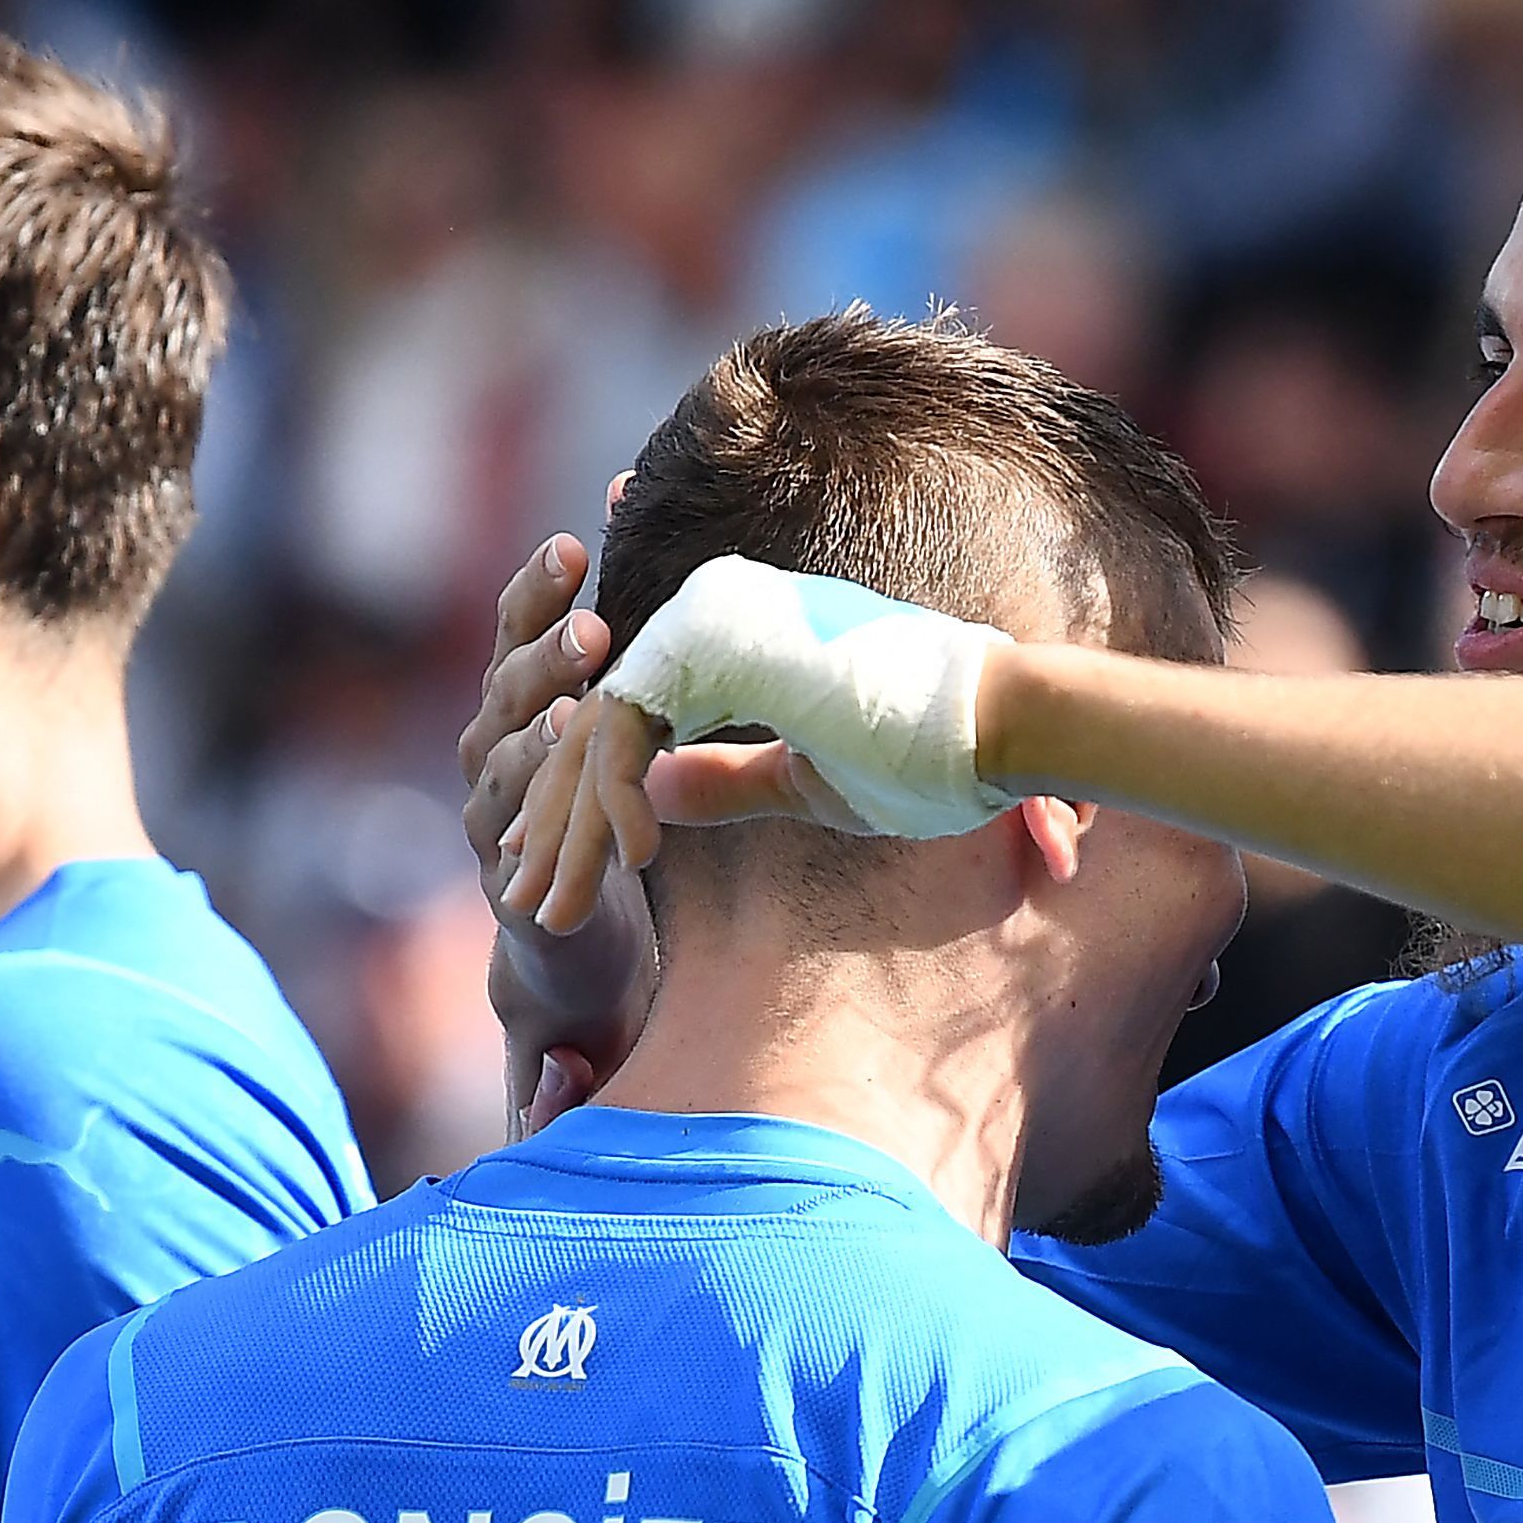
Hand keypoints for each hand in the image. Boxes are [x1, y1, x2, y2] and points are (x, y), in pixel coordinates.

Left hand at [458, 532, 649, 1124]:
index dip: (537, 780)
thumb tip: (543, 1122)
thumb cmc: (592, 983)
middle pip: (499, 736)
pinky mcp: (518, 694)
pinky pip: (520, 634)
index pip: (507, 820)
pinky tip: (577, 537)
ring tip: (581, 574)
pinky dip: (541, 591)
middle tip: (588, 656)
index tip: (575, 742)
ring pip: (505, 674)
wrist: (568, 933)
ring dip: (538, 626)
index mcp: (503, 871)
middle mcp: (485, 802)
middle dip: (539, 694)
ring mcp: (493, 742)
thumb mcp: (578, 1038)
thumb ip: (554, 1076)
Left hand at [499, 556, 994, 934]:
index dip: (587, 806)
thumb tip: (652, 795)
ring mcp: (704, 618)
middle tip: (526, 898)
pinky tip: (629, 868)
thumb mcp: (803, 784)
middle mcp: (707, 615)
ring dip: (570, 830)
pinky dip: (616, 804)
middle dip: (556, 824)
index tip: (562, 875)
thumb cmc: (925, 758)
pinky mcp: (709, 643)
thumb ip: (724, 781)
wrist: (996, 727)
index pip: (629, 725)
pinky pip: (626, 733)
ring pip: (596, 734)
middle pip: (596, 728)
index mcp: (731, 643)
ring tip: (548, 908)